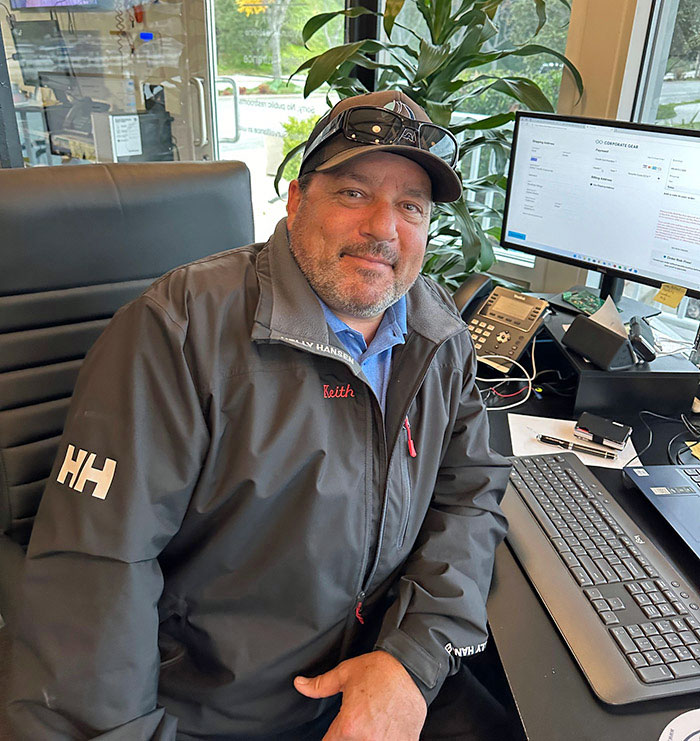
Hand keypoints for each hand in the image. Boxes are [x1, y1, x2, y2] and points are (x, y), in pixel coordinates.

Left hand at [294, 650, 426, 739]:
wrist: (412, 668)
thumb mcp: (345, 673)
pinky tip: (386, 727)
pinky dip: (386, 737)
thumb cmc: (379, 670)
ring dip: (368, 736)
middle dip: (349, 736)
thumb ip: (320, 685)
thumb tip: (299, 684)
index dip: (331, 737)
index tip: (335, 731)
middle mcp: (367, 740)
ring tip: (373, 722)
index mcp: (349, 726)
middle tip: (360, 719)